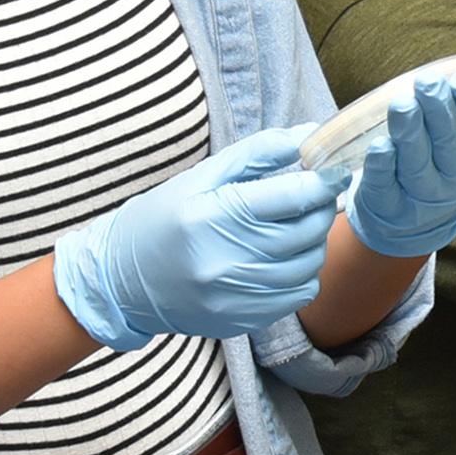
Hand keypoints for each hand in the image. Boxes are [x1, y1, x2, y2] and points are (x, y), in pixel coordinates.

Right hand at [53, 127, 346, 353]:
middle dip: (321, 208)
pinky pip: (298, 296)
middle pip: (308, 230)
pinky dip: (302, 274)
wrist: (121, 280)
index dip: (324, 180)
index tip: (334, 171)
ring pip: (309, 265)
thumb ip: (257, 153)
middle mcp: (227, 260)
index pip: (295, 196)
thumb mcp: (202, 177)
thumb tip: (308, 135)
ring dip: (314, 242)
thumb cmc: (163, 219)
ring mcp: (235, 295)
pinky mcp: (241, 320)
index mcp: (216, 216)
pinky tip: (284, 258)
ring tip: (297, 227)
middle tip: (315, 196)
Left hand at [347, 59, 455, 257]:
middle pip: (448, 142)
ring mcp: (422, 194)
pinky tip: (381, 144)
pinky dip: (383, 166)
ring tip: (403, 103)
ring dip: (410, 132)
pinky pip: (385, 186)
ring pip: (416, 164)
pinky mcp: (389, 204)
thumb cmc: (454, 158)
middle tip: (427, 82)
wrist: (424, 214)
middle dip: (438, 110)